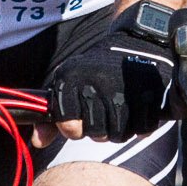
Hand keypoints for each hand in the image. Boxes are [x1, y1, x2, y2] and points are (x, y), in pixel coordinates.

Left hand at [45, 25, 175, 141]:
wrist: (138, 43)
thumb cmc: (98, 70)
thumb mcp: (70, 85)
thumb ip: (51, 117)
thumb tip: (38, 142)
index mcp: (71, 78)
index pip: (67, 126)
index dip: (73, 127)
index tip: (78, 117)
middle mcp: (95, 82)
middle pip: (96, 134)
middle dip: (100, 130)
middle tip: (104, 112)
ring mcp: (123, 89)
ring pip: (119, 135)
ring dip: (120, 128)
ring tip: (120, 110)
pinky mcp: (148, 94)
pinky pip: (142, 129)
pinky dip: (142, 124)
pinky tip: (138, 107)